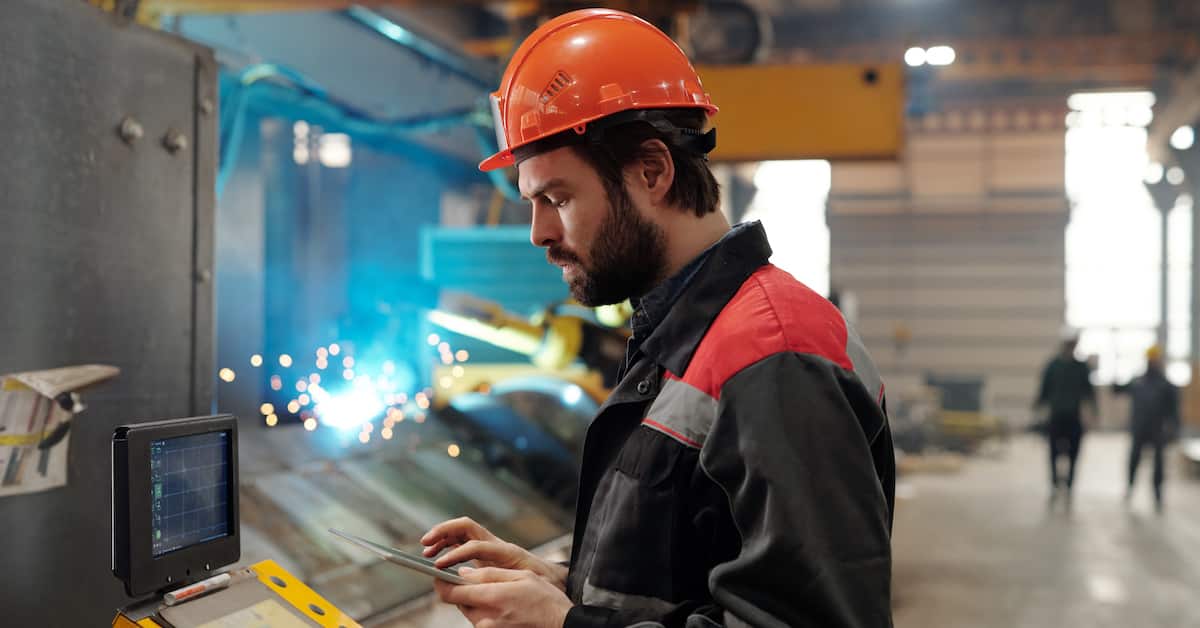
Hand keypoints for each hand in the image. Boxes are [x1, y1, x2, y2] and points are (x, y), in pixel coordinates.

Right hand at [421, 517, 566, 589]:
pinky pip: (464, 542)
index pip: (475, 545)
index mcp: (505, 551)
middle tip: (425, 544)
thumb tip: (476, 582)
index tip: (440, 565)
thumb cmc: (542, 581)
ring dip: (443, 537)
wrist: (554, 577)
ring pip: (463, 532)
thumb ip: (503, 581)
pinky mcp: (487, 551)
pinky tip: (439, 557)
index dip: (457, 554)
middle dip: (444, 532)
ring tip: (427, 550)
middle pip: (466, 527)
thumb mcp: (526, 583)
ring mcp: (491, 546)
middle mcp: (496, 544)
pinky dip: (449, 545)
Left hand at [435, 566, 572, 627]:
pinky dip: (484, 612)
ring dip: (475, 601)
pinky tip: (503, 607)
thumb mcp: (521, 577)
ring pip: (469, 611)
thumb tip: (463, 572)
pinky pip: (479, 621)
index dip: (440, 582)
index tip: (439, 574)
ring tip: (498, 595)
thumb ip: (489, 574)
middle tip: (476, 580)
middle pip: (458, 602)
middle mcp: (485, 618)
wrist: (562, 625)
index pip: (450, 593)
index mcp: (491, 598)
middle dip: (462, 589)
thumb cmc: (545, 600)